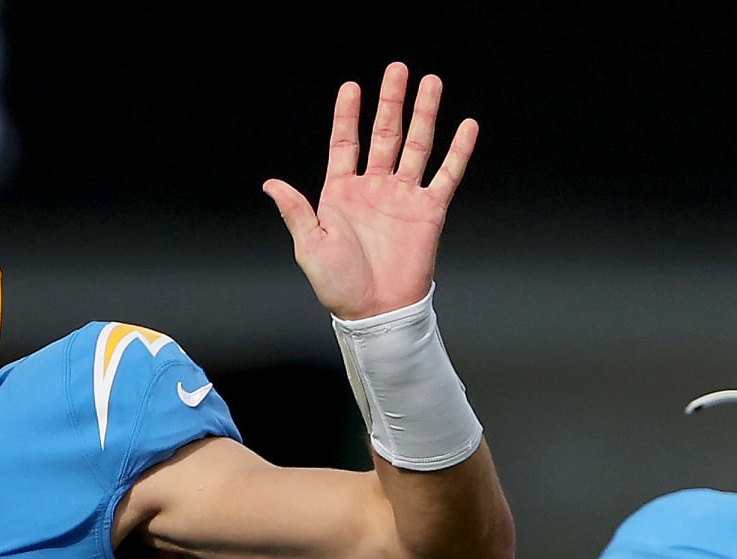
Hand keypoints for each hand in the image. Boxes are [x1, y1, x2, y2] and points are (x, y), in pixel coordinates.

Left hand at [263, 62, 476, 320]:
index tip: (351, 86)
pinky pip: (446, 174)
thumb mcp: (309, 245)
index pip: (344, 143)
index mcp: (341, 193)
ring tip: (431, 83)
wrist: (375, 311)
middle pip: (384, 134)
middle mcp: (374, 189)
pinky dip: (457, 151)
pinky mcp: (429, 211)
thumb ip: (295, 210)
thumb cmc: (338, 284)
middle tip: (398, 69)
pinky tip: (465, 126)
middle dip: (391, 101)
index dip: (347, 115)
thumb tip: (271, 184)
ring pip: (416, 145)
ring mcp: (402, 197)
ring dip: (424, 114)